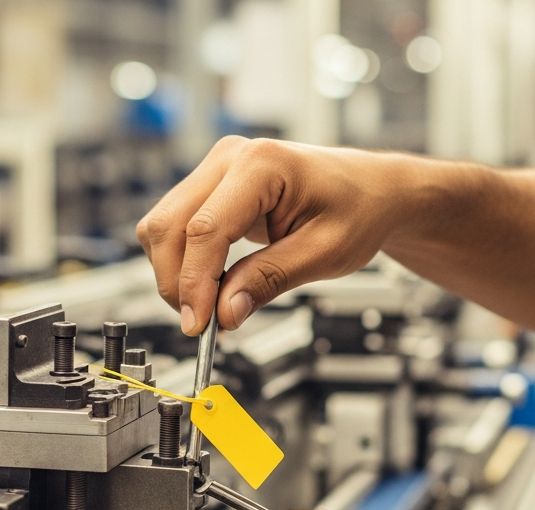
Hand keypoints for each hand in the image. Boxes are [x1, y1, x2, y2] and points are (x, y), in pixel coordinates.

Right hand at [136, 137, 411, 334]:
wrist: (371, 190)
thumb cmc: (358, 210)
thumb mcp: (324, 254)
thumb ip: (269, 280)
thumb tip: (223, 314)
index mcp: (262, 164)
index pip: (206, 229)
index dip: (194, 283)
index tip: (198, 326)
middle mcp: (230, 157)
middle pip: (169, 225)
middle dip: (176, 282)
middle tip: (202, 326)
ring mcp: (217, 168)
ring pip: (163, 226)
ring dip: (176, 273)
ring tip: (212, 307)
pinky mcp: (212, 186)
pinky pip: (177, 226)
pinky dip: (185, 262)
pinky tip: (213, 285)